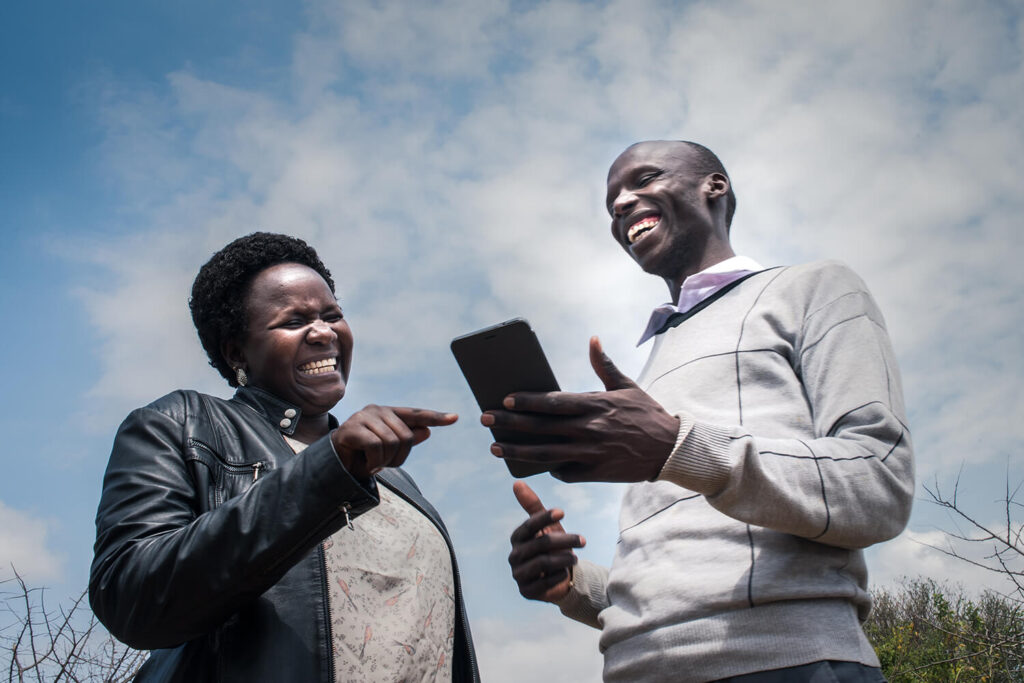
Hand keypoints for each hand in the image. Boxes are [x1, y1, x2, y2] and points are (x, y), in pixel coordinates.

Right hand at [332, 405, 456, 479]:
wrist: (335, 465)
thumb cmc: (363, 456)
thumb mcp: (389, 451)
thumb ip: (406, 439)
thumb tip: (427, 431)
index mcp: (389, 414)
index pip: (417, 415)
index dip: (436, 417)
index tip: (455, 418)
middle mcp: (377, 410)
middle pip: (407, 436)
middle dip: (399, 457)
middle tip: (383, 464)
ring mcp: (364, 417)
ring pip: (392, 442)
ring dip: (385, 461)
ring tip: (373, 463)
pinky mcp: (352, 428)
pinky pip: (377, 446)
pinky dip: (375, 462)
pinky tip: (367, 465)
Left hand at [482, 337, 678, 482]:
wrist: (671, 450)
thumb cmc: (648, 415)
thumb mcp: (627, 386)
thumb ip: (604, 365)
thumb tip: (592, 340)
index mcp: (595, 405)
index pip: (552, 403)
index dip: (526, 401)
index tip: (504, 399)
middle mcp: (590, 430)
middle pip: (541, 428)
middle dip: (510, 424)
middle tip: (486, 420)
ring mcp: (591, 454)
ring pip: (545, 454)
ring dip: (517, 451)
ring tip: (495, 448)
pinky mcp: (595, 474)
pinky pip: (564, 472)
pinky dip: (547, 468)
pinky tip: (531, 463)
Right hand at [508, 481, 584, 602]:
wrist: (559, 577)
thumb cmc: (552, 547)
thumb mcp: (547, 525)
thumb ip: (532, 505)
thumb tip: (516, 482)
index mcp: (517, 537)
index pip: (529, 525)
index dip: (544, 518)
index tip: (562, 512)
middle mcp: (514, 555)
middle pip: (540, 544)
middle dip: (564, 541)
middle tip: (583, 540)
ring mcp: (519, 574)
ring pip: (543, 563)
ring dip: (563, 559)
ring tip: (575, 558)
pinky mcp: (526, 591)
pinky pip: (544, 583)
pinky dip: (558, 576)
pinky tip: (565, 573)